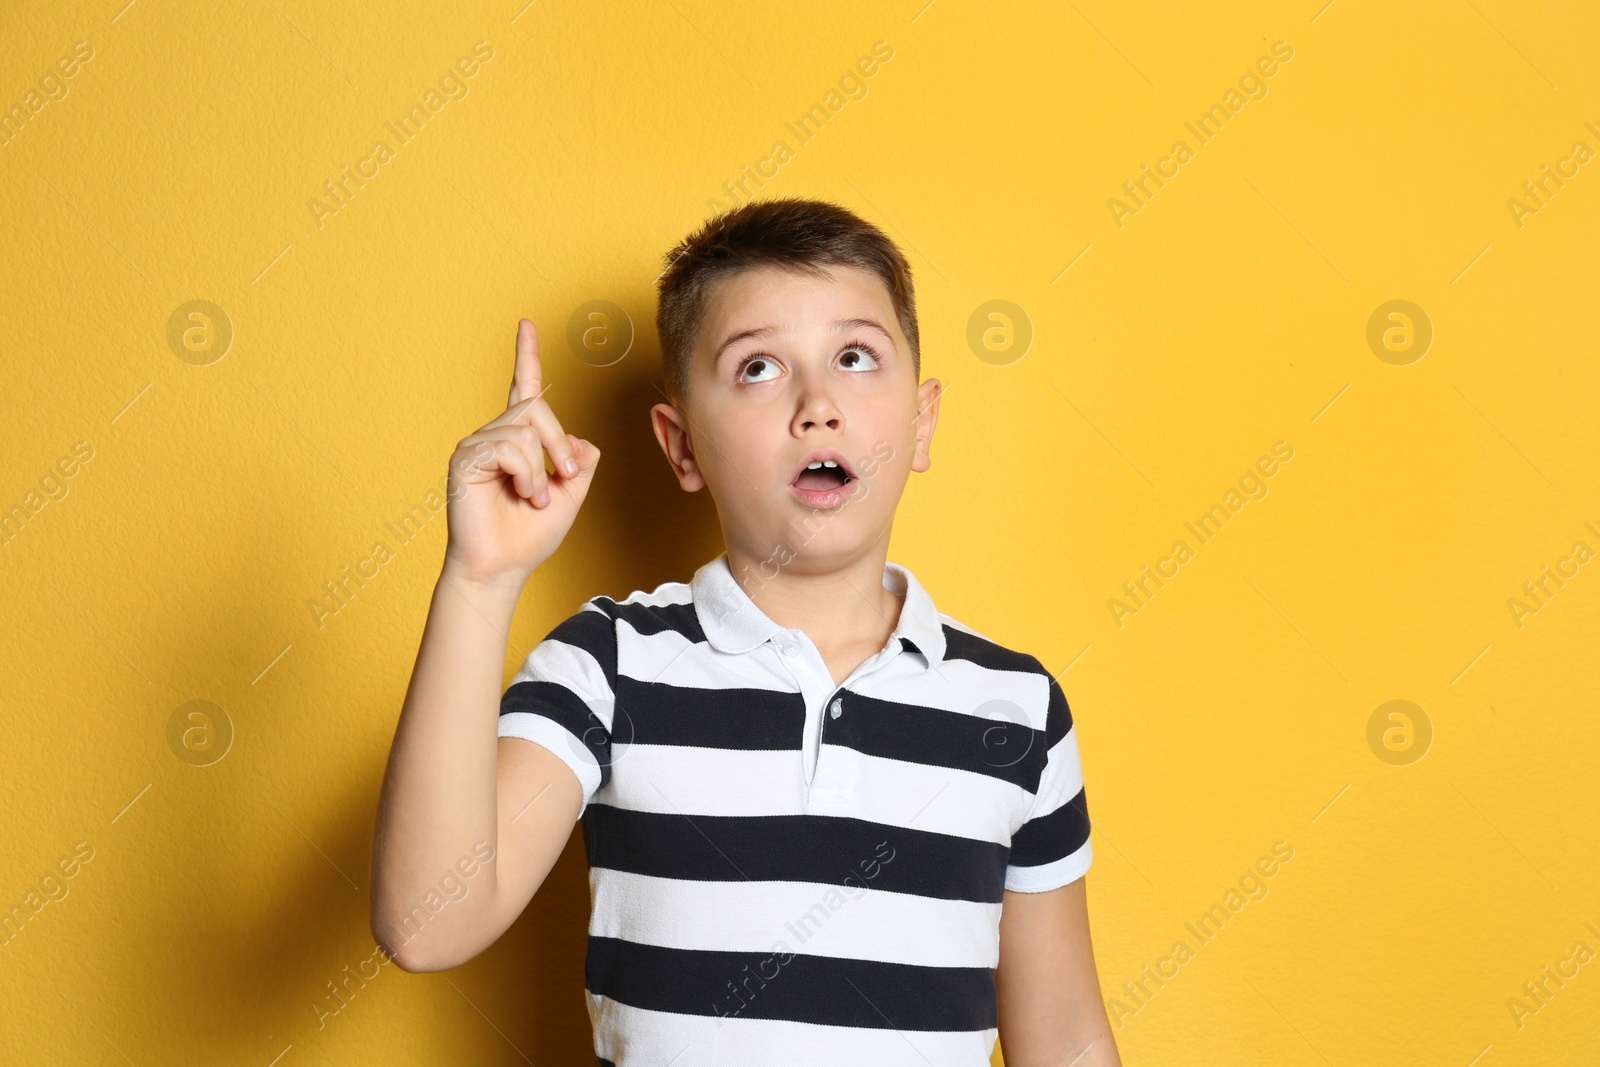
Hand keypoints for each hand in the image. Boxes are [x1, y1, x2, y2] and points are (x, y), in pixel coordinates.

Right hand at [442, 318, 600, 588]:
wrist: (502, 568)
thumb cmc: (529, 536)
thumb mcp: (570, 494)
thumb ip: (580, 461)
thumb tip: (578, 439)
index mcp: (519, 440)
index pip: (525, 389)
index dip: (527, 356)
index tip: (527, 325)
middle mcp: (495, 435)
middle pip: (539, 408)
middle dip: (560, 444)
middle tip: (564, 478)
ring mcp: (478, 444)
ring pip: (526, 427)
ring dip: (541, 468)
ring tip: (532, 498)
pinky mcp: (466, 457)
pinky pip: (510, 447)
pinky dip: (526, 474)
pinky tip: (519, 494)